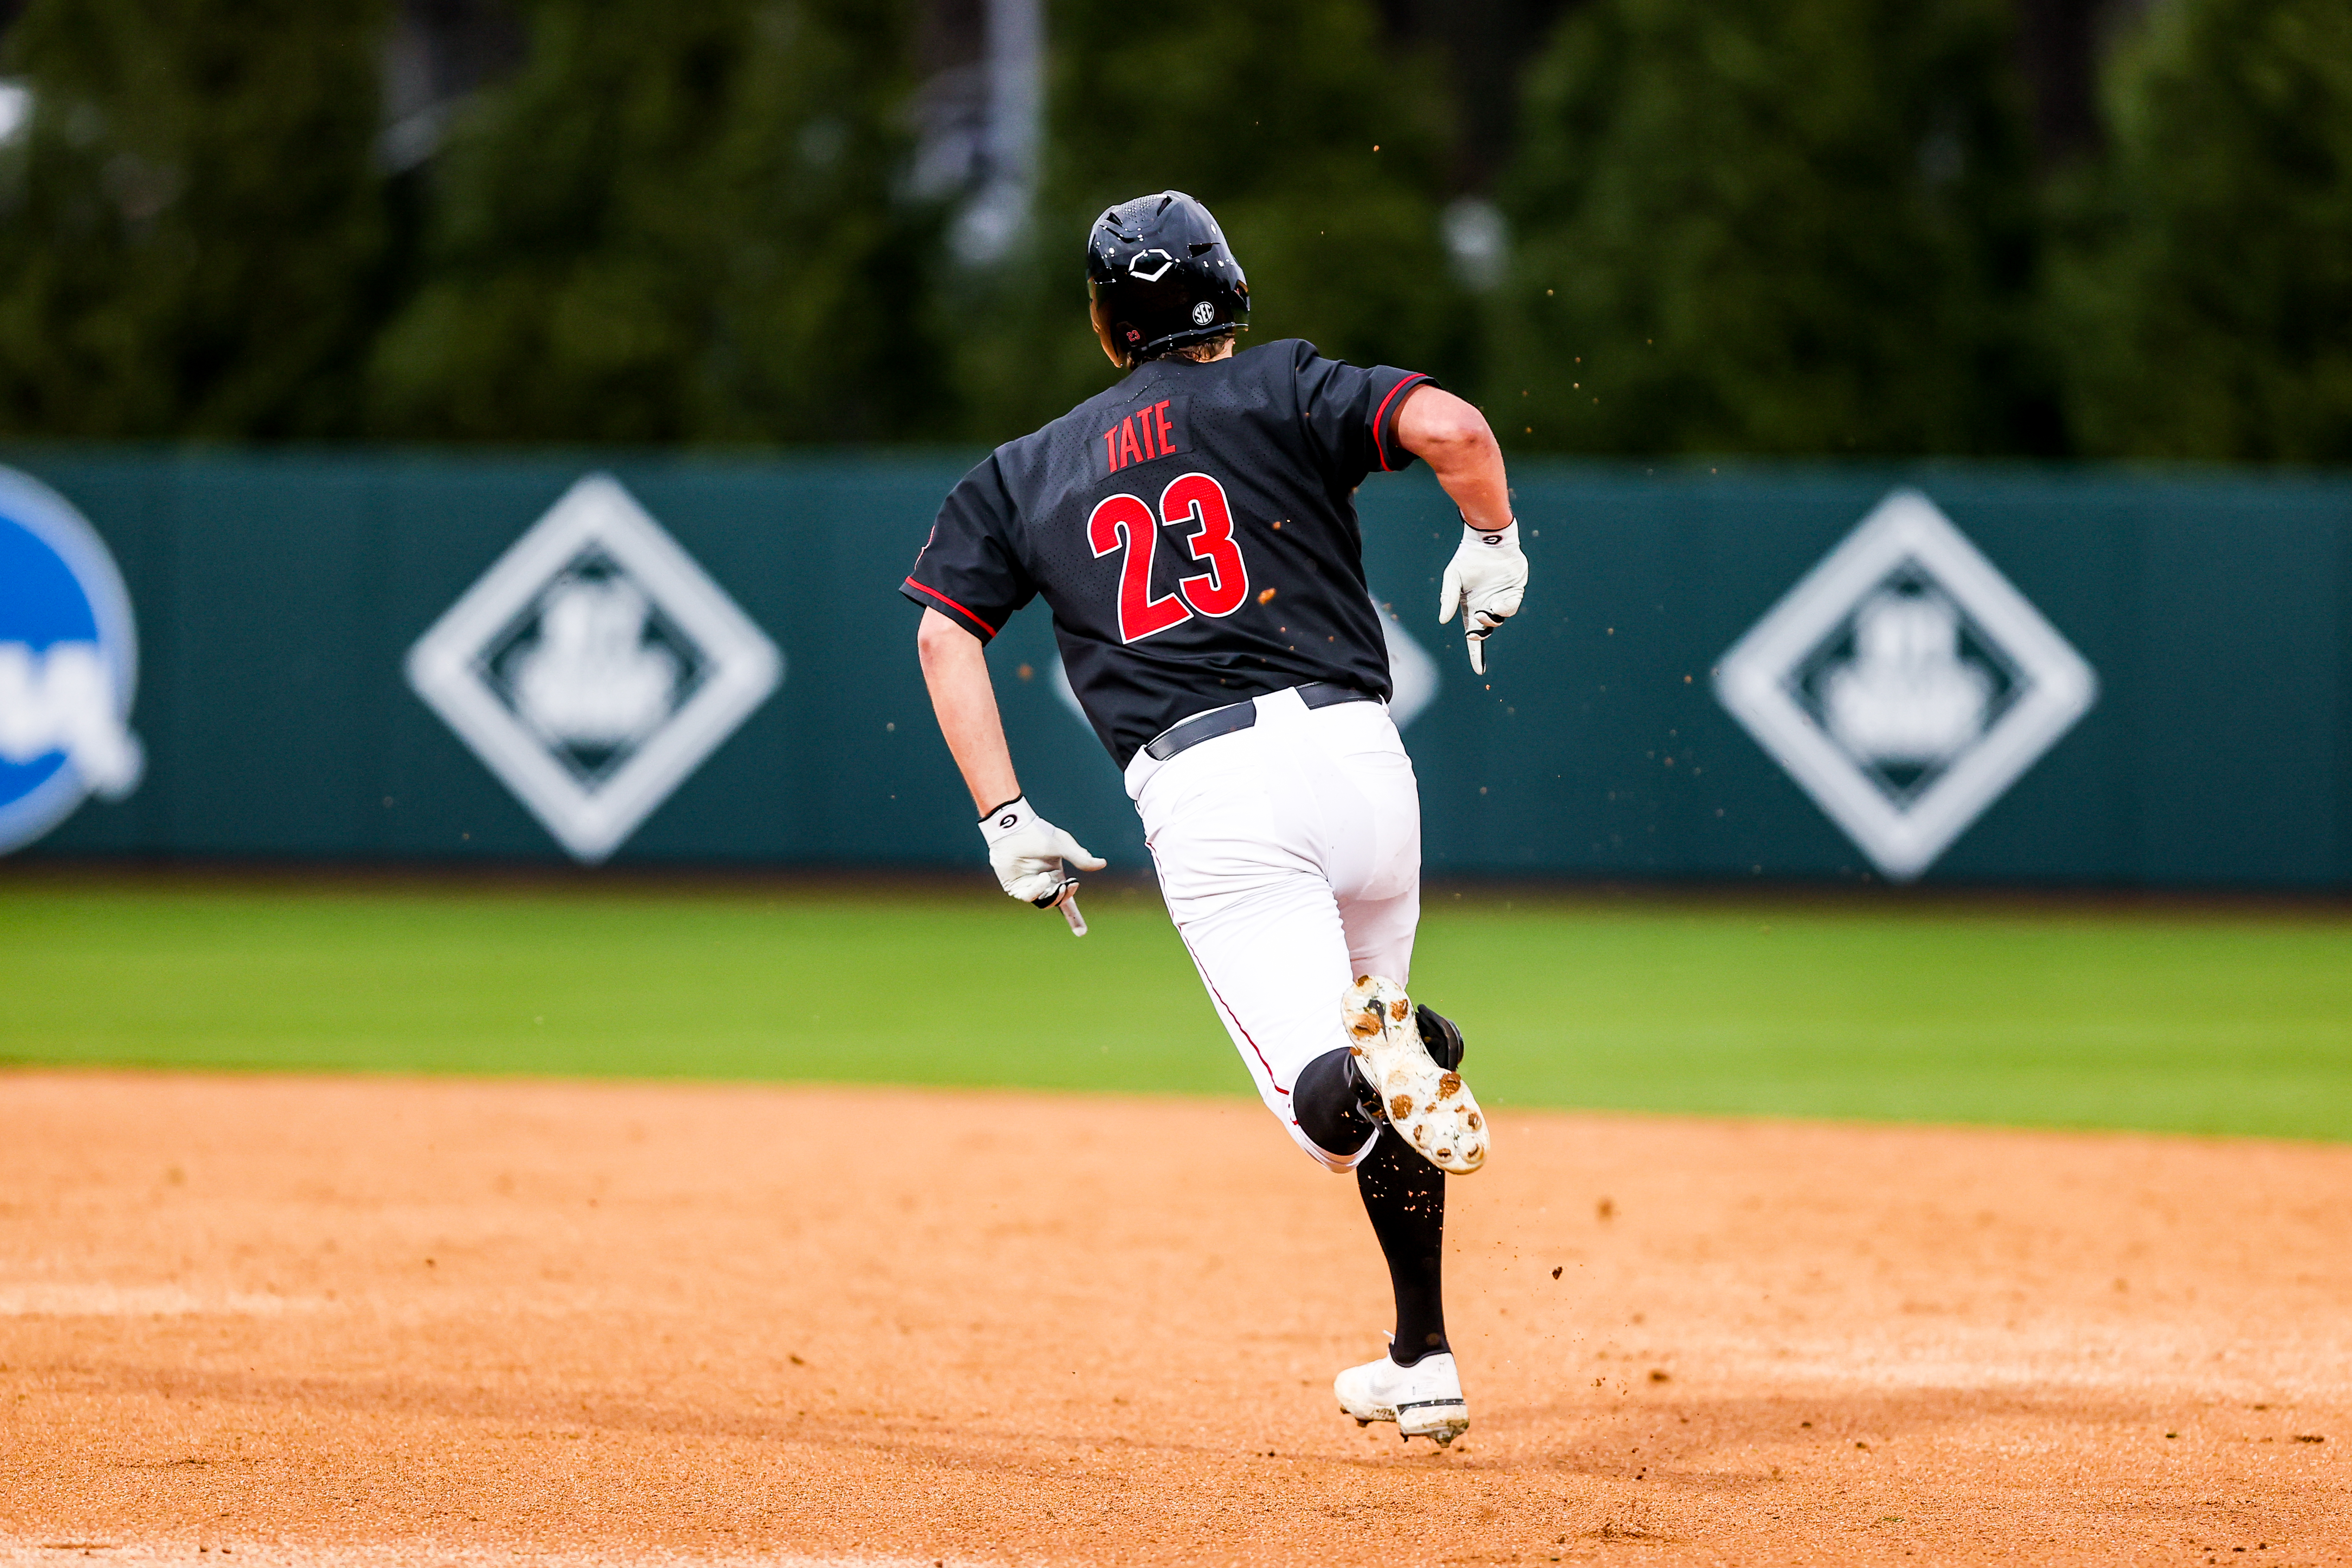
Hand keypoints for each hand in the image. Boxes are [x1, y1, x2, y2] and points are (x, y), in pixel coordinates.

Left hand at [978, 796, 1105, 908]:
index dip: (1074, 918)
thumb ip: (1080, 857)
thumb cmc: (1037, 833)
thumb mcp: (1063, 845)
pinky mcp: (1015, 886)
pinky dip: (1037, 890)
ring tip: (1058, 885)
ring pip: (1043, 902)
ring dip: (1053, 897)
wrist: (1013, 828)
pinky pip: (1028, 896)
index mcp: (1057, 876)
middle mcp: (1044, 884)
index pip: (1068, 901)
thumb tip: (1102, 864)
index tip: (1081, 933)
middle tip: (1068, 887)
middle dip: (1065, 898)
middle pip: (1057, 903)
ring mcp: (1029, 886)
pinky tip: (1043, 878)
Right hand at [1437, 520, 1528, 673]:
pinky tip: (1498, 601)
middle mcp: (1486, 606)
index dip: (1476, 654)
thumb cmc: (1468, 558)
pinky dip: (1506, 608)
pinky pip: (1512, 606)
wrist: (1488, 539)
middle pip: (1486, 631)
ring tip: (1485, 611)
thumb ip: (1448, 599)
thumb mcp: (1453, 578)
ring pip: (1500, 620)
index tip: (1479, 671)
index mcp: (1470, 608)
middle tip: (1476, 630)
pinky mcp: (1515, 591)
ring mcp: (1501, 599)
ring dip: (1492, 621)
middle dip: (1482, 635)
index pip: (1473, 636)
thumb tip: (1443, 620)